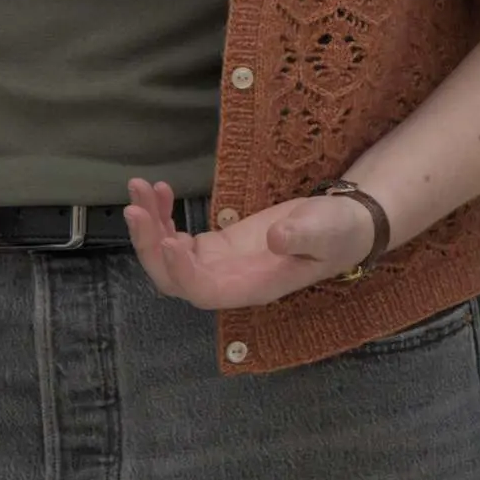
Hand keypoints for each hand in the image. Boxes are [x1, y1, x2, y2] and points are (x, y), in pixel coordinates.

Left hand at [122, 178, 380, 311]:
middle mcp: (227, 282)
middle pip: (173, 279)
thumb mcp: (327, 231)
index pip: (205, 291)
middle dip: (150, 246)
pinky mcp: (214, 245)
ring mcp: (217, 264)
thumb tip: (277, 238)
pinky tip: (160, 190)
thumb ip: (303, 236)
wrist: (343, 224)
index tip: (171, 240)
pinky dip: (162, 216)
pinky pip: (176, 238)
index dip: (183, 272)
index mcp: (252, 288)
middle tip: (136, 206)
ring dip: (148, 226)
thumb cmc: (340, 232)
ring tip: (140, 187)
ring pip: (168, 258)